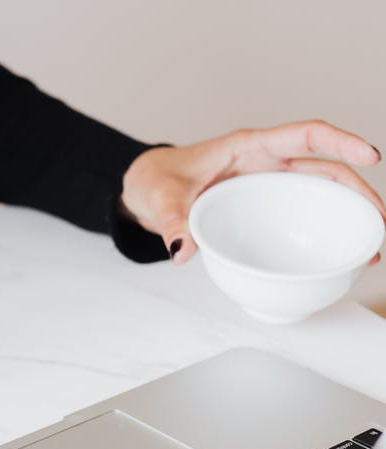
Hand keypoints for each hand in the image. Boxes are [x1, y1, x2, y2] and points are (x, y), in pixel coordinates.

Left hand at [120, 120, 383, 263]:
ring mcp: (269, 184)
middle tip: (380, 220)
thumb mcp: (160, 197)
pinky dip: (324, 230)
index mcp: (247, 147)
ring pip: (321, 192)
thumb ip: (172, 221)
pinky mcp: (265, 205)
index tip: (370, 156)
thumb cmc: (156, 180)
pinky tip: (339, 254)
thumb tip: (182, 250)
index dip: (341, 141)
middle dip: (358, 190)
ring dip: (349, 213)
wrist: (147, 188)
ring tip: (371, 245)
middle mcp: (266, 162)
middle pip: (326, 168)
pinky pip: (302, 213)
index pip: (304, 135)